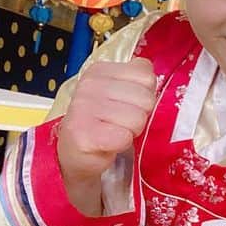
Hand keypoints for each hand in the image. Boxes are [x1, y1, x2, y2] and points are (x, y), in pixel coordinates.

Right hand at [57, 58, 156, 213]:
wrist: (76, 154)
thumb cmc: (104, 122)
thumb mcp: (120, 92)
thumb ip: (137, 78)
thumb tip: (150, 72)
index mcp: (99, 70)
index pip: (146, 76)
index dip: (144, 95)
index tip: (126, 105)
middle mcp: (88, 85)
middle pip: (146, 99)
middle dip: (140, 115)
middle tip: (120, 123)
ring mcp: (83, 108)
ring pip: (138, 119)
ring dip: (131, 131)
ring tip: (113, 132)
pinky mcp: (84, 134)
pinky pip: (124, 137)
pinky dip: (122, 144)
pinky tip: (107, 143)